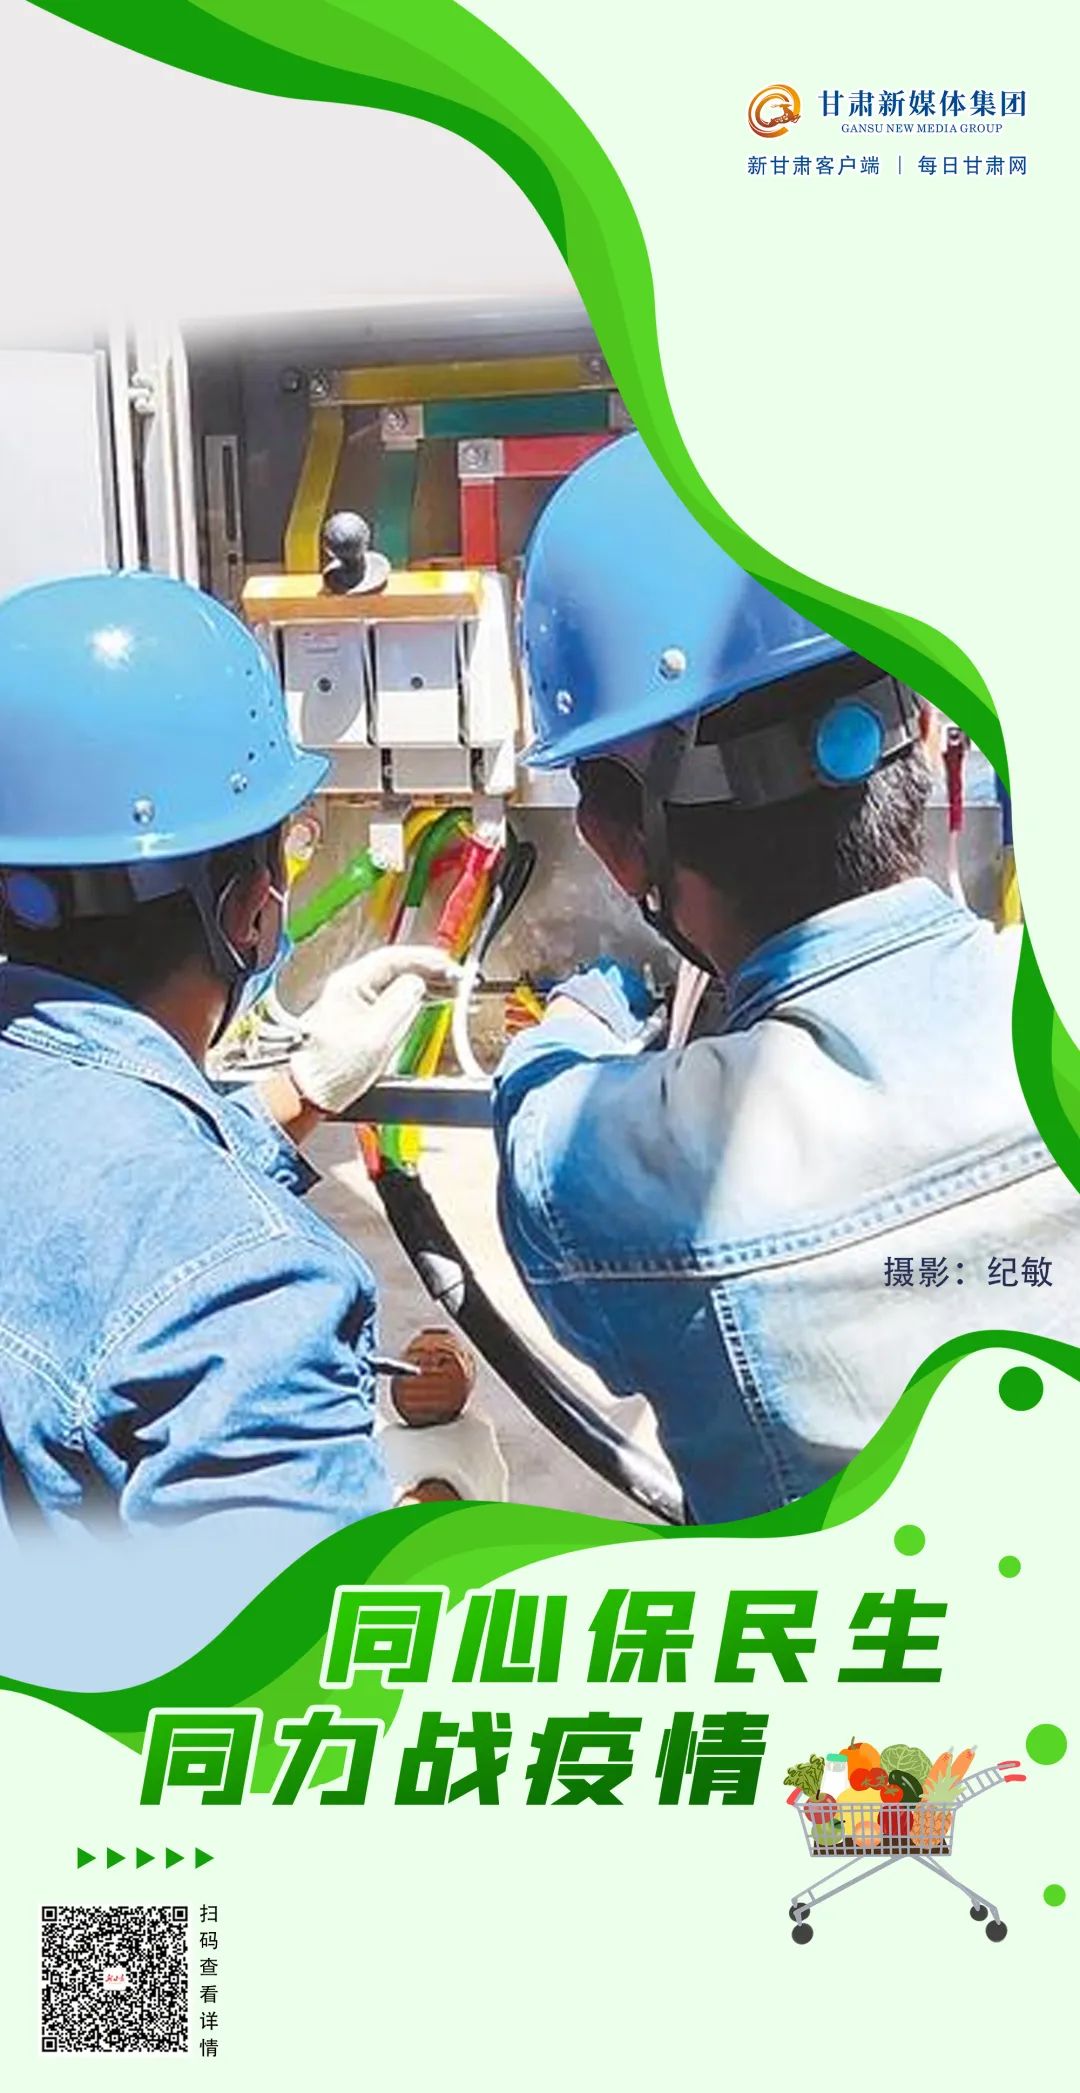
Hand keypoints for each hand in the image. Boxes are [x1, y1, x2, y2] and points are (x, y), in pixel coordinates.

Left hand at [289, 945, 460, 1114]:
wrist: (307, 1093)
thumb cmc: (331, 1069)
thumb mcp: (376, 1035)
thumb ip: (401, 1003)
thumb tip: (419, 984)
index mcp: (350, 983)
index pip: (394, 958)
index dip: (427, 959)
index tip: (451, 966)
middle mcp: (349, 988)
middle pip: (396, 968)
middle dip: (430, 971)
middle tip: (458, 978)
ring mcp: (352, 1004)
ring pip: (396, 984)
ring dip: (425, 985)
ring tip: (452, 990)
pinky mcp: (358, 1021)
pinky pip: (392, 1001)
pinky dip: (414, 1000)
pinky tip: (430, 1004)